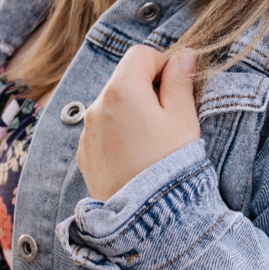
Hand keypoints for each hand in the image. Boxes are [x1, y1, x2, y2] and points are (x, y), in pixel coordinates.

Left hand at [76, 46, 200, 201]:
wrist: (147, 214)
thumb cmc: (170, 163)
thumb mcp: (183, 118)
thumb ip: (180, 81)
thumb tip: (183, 56)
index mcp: (122, 90)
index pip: (141, 55)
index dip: (163, 65)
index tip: (176, 88)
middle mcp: (97, 106)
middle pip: (124, 80)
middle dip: (146, 91)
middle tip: (167, 119)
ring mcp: (87, 132)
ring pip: (113, 107)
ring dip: (131, 113)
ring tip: (151, 143)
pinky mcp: (85, 154)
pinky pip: (103, 132)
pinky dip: (119, 135)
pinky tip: (136, 157)